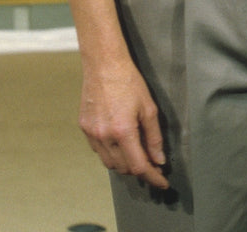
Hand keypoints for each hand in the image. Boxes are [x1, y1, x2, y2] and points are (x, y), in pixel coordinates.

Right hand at [79, 57, 168, 188]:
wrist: (104, 64)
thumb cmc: (129, 81)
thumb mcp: (149, 108)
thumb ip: (154, 137)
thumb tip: (159, 160)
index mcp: (123, 131)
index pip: (139, 166)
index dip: (153, 177)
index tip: (162, 183)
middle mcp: (104, 136)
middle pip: (124, 168)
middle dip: (139, 169)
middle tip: (153, 163)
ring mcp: (91, 133)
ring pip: (109, 163)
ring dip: (124, 163)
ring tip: (137, 154)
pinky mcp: (84, 128)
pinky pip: (99, 150)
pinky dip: (111, 153)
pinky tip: (119, 143)